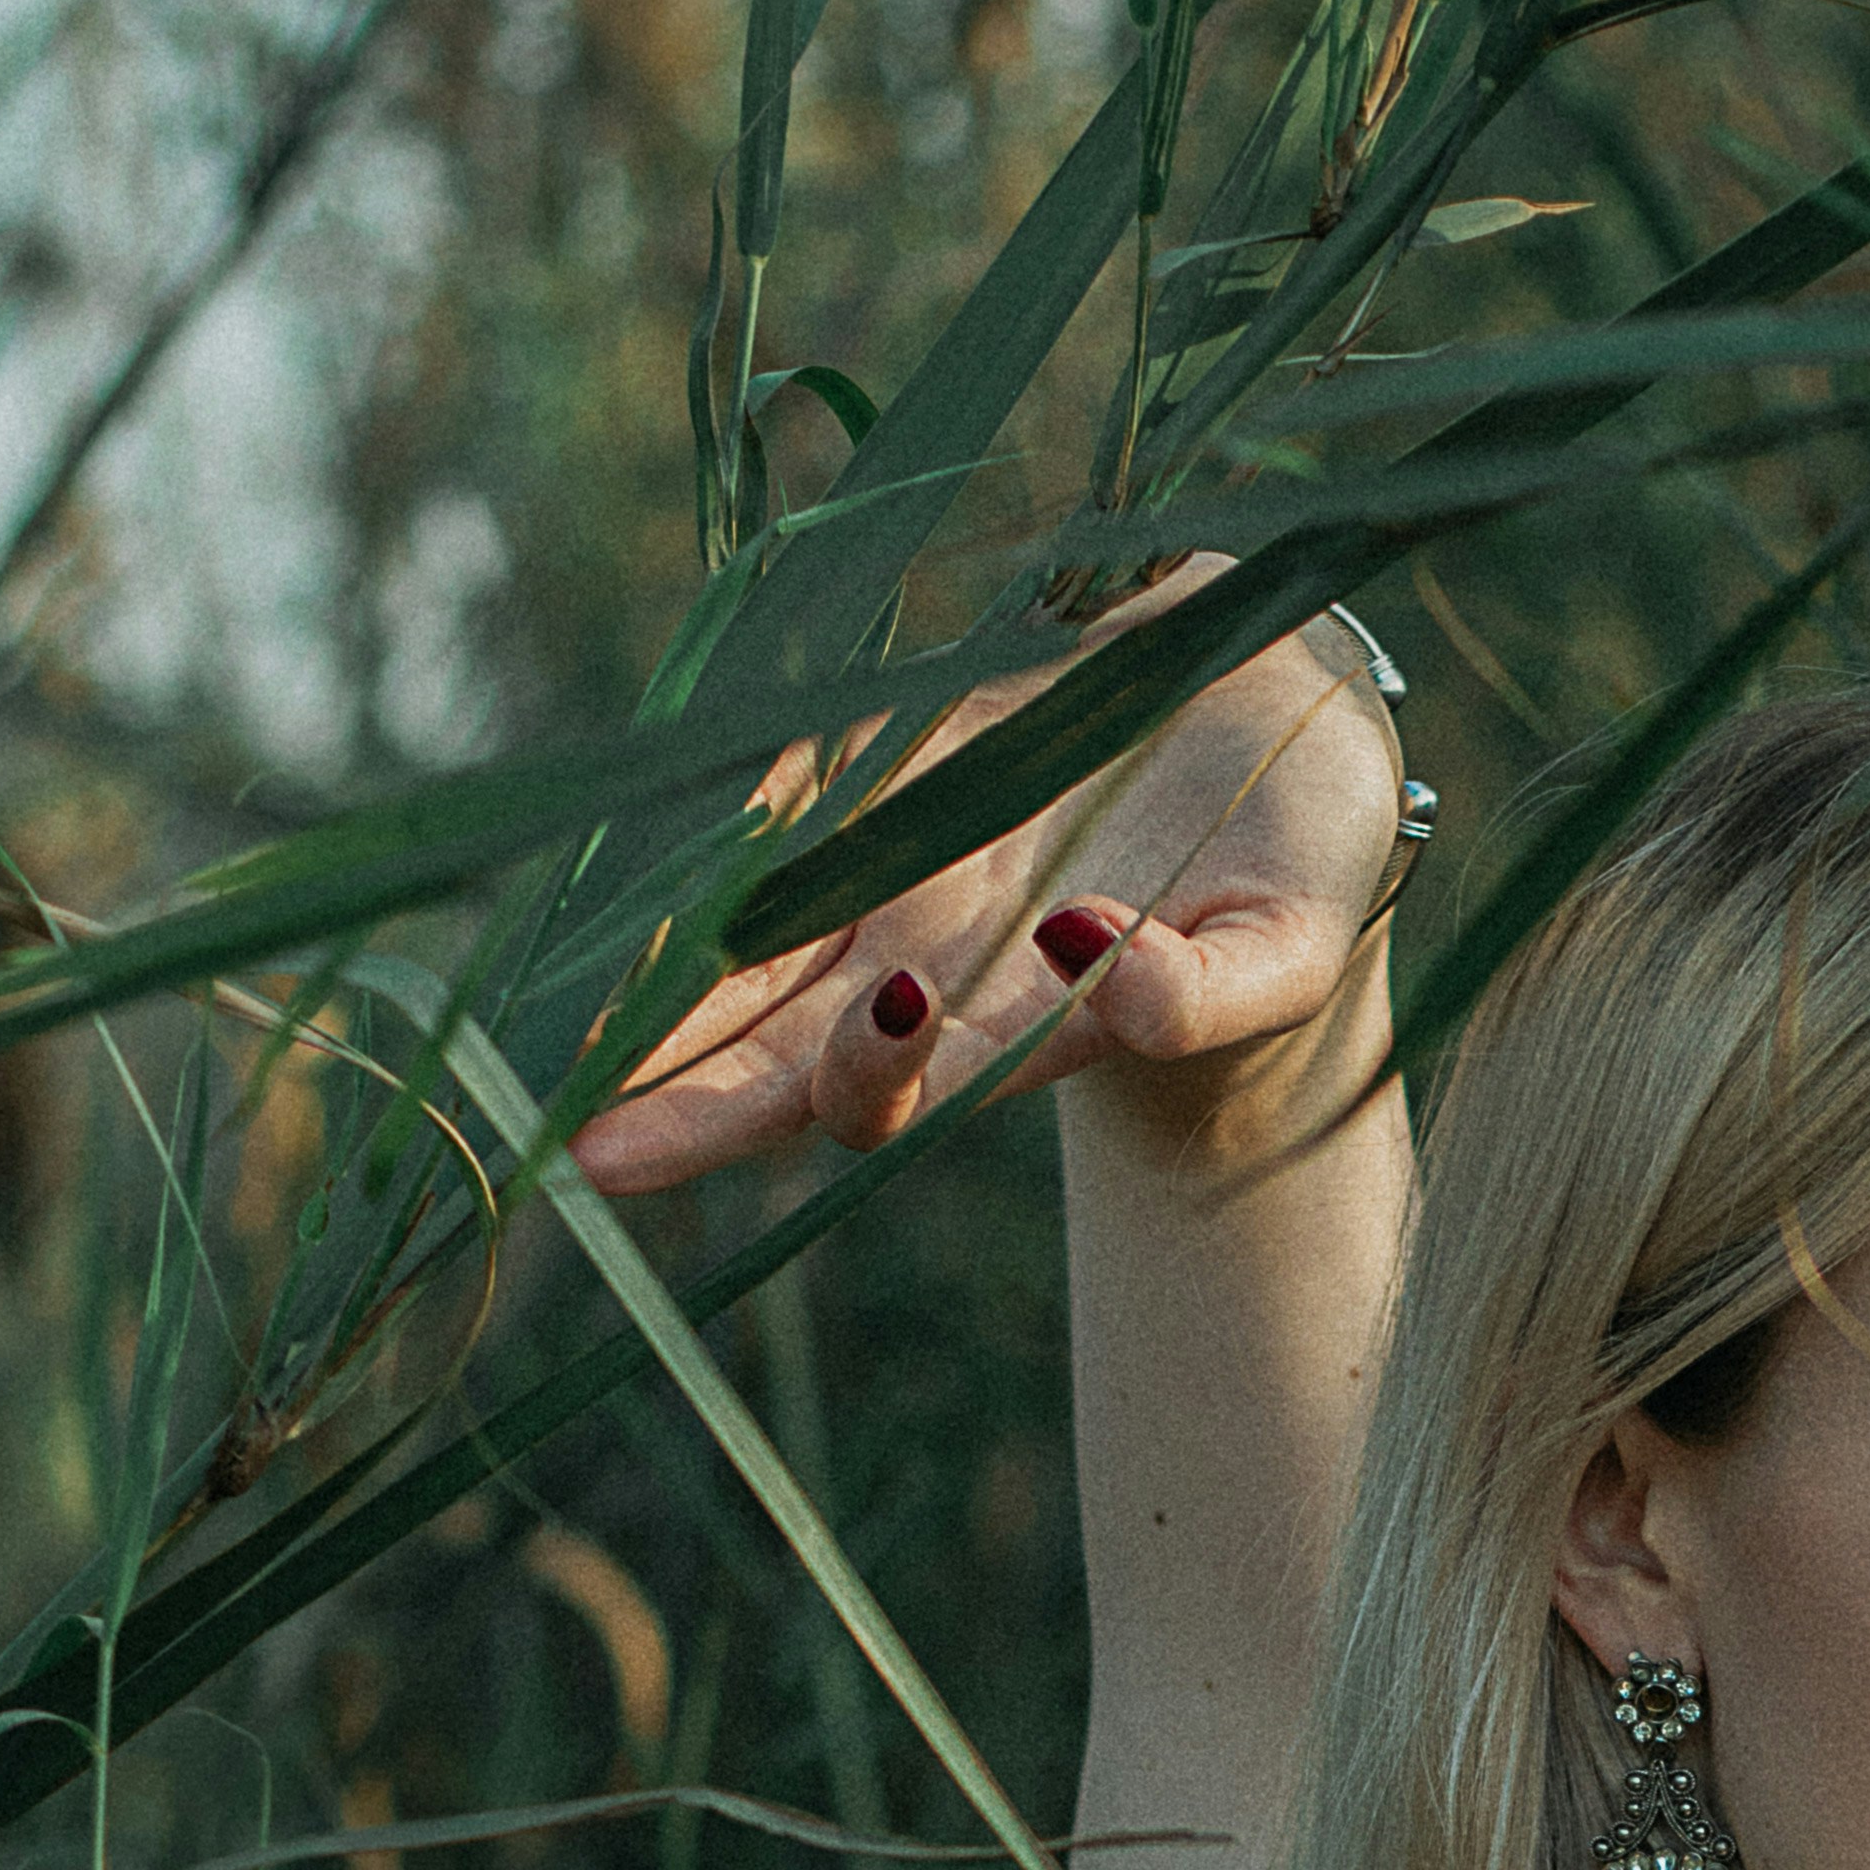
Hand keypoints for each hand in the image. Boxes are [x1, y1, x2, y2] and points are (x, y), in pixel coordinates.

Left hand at [568, 575, 1416, 1199]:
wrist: (1292, 723)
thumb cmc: (1302, 863)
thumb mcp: (1287, 944)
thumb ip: (1213, 991)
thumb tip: (1110, 987)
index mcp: (1018, 1018)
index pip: (876, 1090)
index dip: (780, 1109)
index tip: (710, 1134)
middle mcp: (936, 954)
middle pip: (780, 1043)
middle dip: (680, 1094)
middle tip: (581, 1146)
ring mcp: (902, 856)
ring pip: (756, 936)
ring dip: (666, 990)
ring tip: (567, 1036)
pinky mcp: (892, 754)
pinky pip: (782, 804)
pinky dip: (711, 838)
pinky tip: (626, 888)